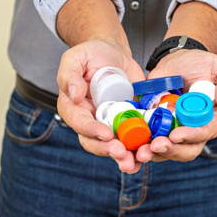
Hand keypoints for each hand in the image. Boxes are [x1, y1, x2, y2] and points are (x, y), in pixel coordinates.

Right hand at [57, 39, 145, 172]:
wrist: (114, 55)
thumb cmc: (92, 54)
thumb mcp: (76, 57)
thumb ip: (69, 74)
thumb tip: (73, 95)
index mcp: (73, 107)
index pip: (79, 123)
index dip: (91, 130)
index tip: (106, 134)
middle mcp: (89, 120)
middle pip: (94, 142)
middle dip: (108, 150)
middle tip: (122, 153)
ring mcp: (108, 124)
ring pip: (112, 147)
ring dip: (123, 157)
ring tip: (135, 162)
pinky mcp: (125, 124)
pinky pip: (131, 140)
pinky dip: (139, 149)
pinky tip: (147, 154)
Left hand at [136, 49, 216, 162]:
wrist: (179, 62)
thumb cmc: (203, 66)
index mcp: (213, 120)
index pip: (205, 133)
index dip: (192, 136)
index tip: (177, 135)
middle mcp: (194, 131)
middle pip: (186, 150)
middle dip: (171, 151)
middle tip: (155, 146)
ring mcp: (174, 131)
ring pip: (166, 151)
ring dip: (153, 154)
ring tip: (141, 152)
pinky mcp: (157, 127)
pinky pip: (148, 142)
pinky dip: (139, 146)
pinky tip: (131, 147)